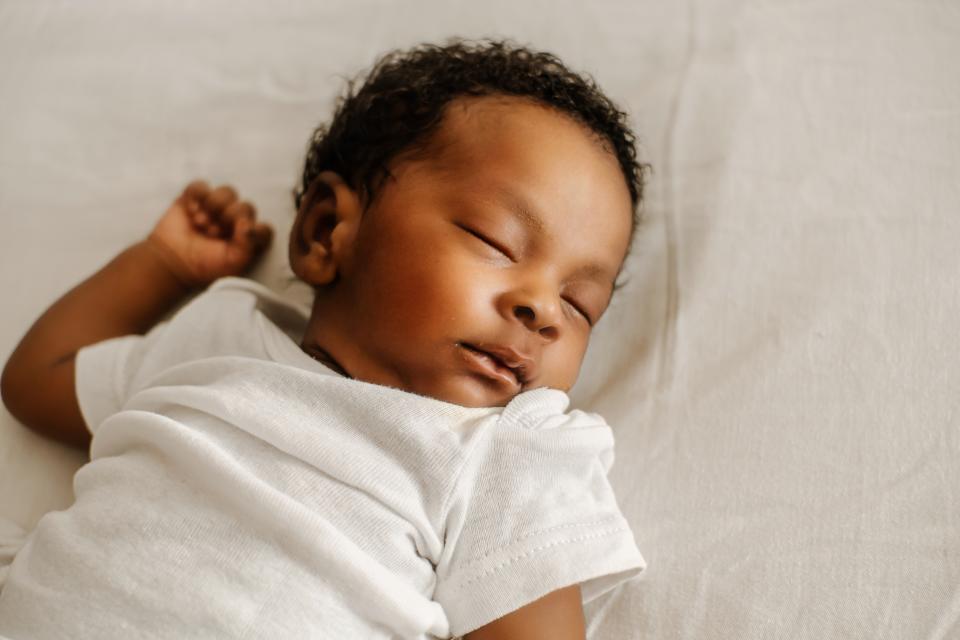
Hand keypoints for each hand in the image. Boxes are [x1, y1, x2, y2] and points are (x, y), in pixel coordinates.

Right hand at [146, 180, 273, 287]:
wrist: (172, 262)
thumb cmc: (203, 266)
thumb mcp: (232, 264)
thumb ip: (248, 245)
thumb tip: (249, 222)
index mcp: (248, 238)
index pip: (264, 228)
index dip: (252, 232)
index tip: (235, 241)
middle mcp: (235, 221)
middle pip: (246, 206)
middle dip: (228, 220)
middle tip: (212, 233)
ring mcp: (216, 207)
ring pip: (227, 191)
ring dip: (213, 207)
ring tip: (201, 223)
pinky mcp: (195, 197)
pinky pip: (201, 185)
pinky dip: (196, 197)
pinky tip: (190, 211)